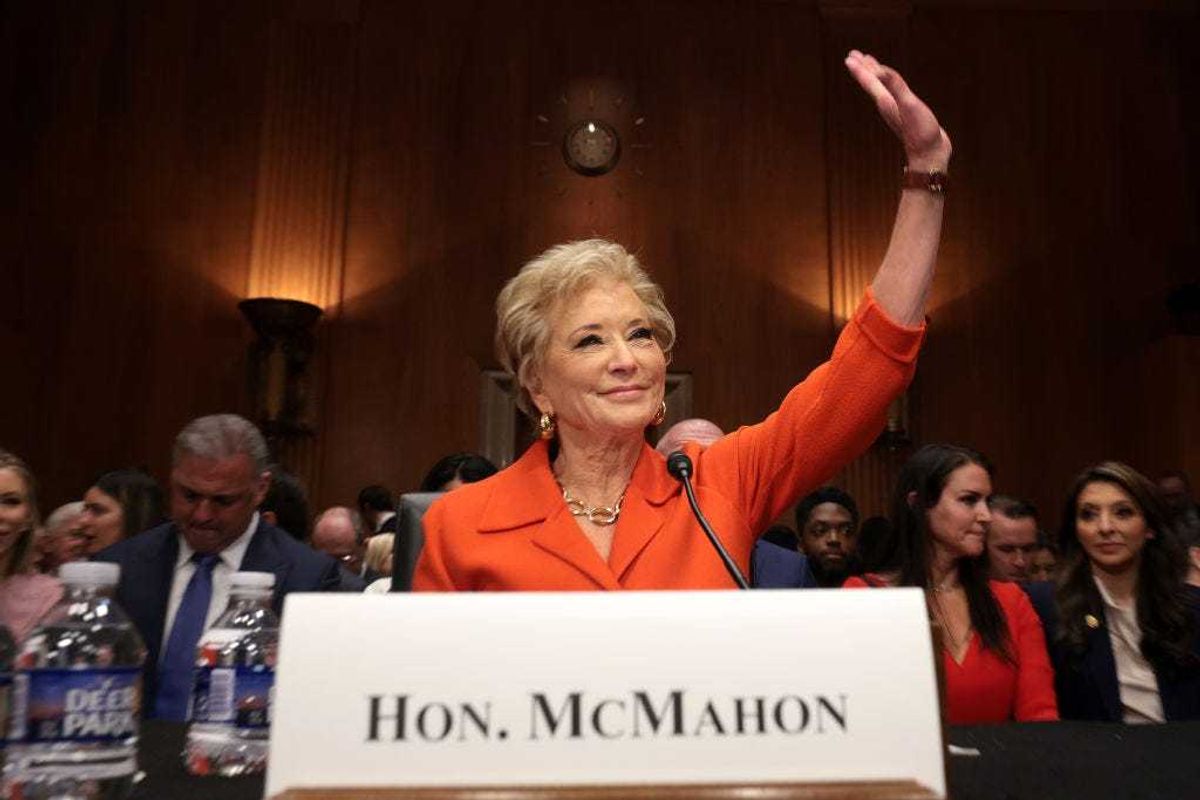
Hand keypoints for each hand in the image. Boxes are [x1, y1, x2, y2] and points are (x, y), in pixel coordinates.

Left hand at [844, 50, 950, 170]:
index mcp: (886, 102)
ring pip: (881, 89)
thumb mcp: (908, 104)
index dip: (860, 69)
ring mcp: (896, 111)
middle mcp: (887, 106)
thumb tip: (877, 70)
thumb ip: (894, 86)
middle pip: (872, 84)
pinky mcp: (906, 115)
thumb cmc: (920, 131)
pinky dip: (890, 87)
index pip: (870, 81)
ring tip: (871, 67)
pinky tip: (894, 88)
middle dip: (863, 69)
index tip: (849, 57)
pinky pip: (893, 95)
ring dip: (874, 77)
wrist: (930, 155)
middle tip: (853, 56)